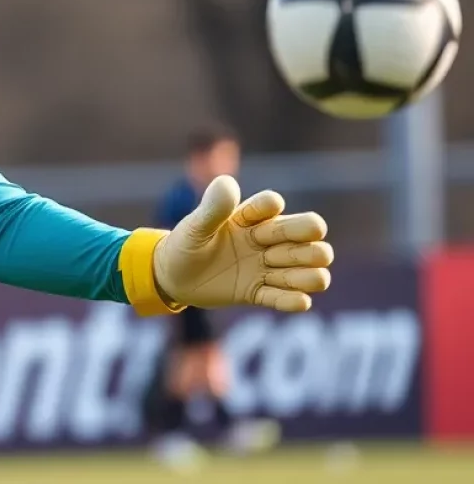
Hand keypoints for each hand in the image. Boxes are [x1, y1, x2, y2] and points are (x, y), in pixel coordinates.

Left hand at [152, 175, 332, 311]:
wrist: (172, 276)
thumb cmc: (184, 244)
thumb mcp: (195, 226)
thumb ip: (213, 207)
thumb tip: (228, 182)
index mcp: (249, 218)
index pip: (272, 206)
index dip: (271, 211)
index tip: (259, 221)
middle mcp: (264, 241)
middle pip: (306, 239)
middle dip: (309, 248)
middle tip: (279, 256)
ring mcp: (263, 268)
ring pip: (306, 271)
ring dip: (310, 277)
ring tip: (301, 280)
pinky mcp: (256, 292)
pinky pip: (282, 299)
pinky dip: (294, 301)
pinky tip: (299, 301)